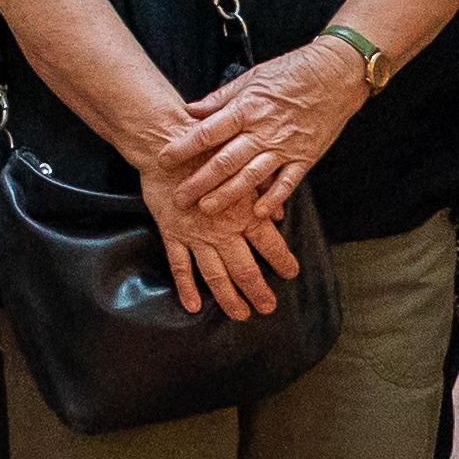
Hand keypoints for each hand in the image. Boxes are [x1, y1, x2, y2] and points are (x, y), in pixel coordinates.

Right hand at [129, 115, 303, 320]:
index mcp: (243, 211)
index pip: (270, 244)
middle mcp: (222, 229)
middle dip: (259, 291)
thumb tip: (282, 211)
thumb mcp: (243, 162)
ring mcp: (196, 235)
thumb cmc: (208, 147)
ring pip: (215, 275)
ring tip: (241, 314)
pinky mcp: (172, 234)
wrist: (166, 143)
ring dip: (229, 298)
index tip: (292, 273)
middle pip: (245, 269)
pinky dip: (186, 288)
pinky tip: (194, 306)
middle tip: (269, 307)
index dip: (283, 261)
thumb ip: (264, 188)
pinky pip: (180, 266)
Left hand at [164, 46, 372, 221]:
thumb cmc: (291, 72)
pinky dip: (273, 199)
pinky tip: (258, 213)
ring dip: (227, 195)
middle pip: (225, 160)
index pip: (208, 132)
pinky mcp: (305, 158)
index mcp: (247, 108)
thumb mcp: (252, 77)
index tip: (163, 160)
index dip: (184, 148)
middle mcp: (263, 130)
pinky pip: (287, 183)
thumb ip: (220, 98)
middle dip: (199, 181)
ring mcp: (285, 146)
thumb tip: (190, 110)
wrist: (335, 74)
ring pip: (251, 176)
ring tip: (206, 209)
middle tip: (179, 197)